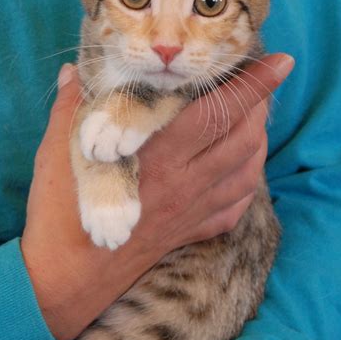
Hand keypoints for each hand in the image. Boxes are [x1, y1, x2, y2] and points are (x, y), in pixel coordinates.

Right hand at [21, 54, 293, 339]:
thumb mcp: (59, 152)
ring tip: (255, 119)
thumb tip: (74, 72)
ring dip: (259, 140)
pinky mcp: (191, 231)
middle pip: (243, 138)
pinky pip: (236, 206)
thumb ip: (72, 107)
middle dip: (261, 105)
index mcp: (157, 156)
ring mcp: (193, 210)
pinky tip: (242, 168)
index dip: (252, 84)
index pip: (217, 111)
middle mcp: (185, 182)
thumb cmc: (60, 214)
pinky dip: (248, 181)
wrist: (68, 278)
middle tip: (261, 84)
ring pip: (247, 171)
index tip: (281, 61)